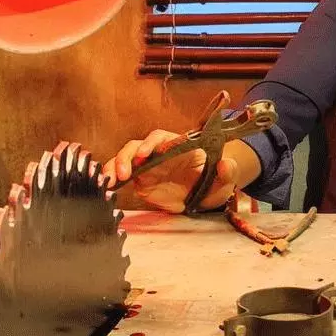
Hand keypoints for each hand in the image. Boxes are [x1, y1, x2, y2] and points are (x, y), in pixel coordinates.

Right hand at [101, 129, 237, 213]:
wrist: (205, 196)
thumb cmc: (214, 181)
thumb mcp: (225, 179)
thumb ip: (228, 172)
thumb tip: (225, 165)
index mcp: (180, 147)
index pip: (163, 138)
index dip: (153, 143)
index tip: (147, 152)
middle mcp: (160, 153)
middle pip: (139, 145)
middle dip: (130, 155)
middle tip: (126, 170)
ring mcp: (149, 166)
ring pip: (127, 158)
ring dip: (117, 165)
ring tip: (112, 178)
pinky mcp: (142, 180)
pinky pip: (123, 175)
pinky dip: (113, 177)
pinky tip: (108, 185)